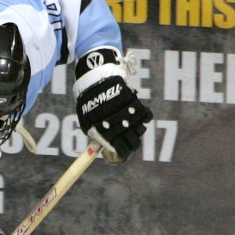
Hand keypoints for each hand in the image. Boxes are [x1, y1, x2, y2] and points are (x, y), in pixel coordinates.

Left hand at [73, 48, 152, 163]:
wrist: (95, 82)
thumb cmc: (89, 104)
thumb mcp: (87, 123)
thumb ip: (96, 137)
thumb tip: (99, 149)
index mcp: (107, 135)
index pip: (122, 151)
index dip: (124, 152)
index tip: (122, 150)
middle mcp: (121, 127)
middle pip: (135, 144)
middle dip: (132, 143)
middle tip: (128, 138)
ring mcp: (129, 116)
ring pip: (141, 130)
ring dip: (137, 129)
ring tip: (129, 123)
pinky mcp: (136, 105)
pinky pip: (146, 116)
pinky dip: (144, 116)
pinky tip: (137, 115)